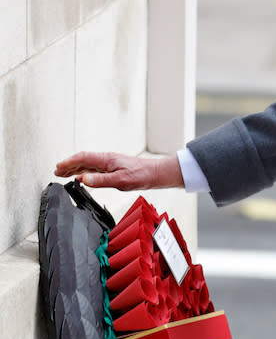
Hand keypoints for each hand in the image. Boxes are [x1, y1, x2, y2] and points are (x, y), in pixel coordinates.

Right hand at [54, 152, 183, 190]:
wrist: (156, 174)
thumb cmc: (141, 176)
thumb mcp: (120, 181)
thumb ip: (101, 180)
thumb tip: (83, 179)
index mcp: (107, 160)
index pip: (83, 158)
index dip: (69, 162)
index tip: (58, 167)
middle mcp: (107, 160)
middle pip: (83, 160)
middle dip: (69, 165)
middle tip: (56, 172)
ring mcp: (110, 164)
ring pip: (88, 164)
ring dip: (75, 168)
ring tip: (64, 174)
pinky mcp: (114, 168)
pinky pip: (95, 168)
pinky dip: (84, 171)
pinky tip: (83, 177)